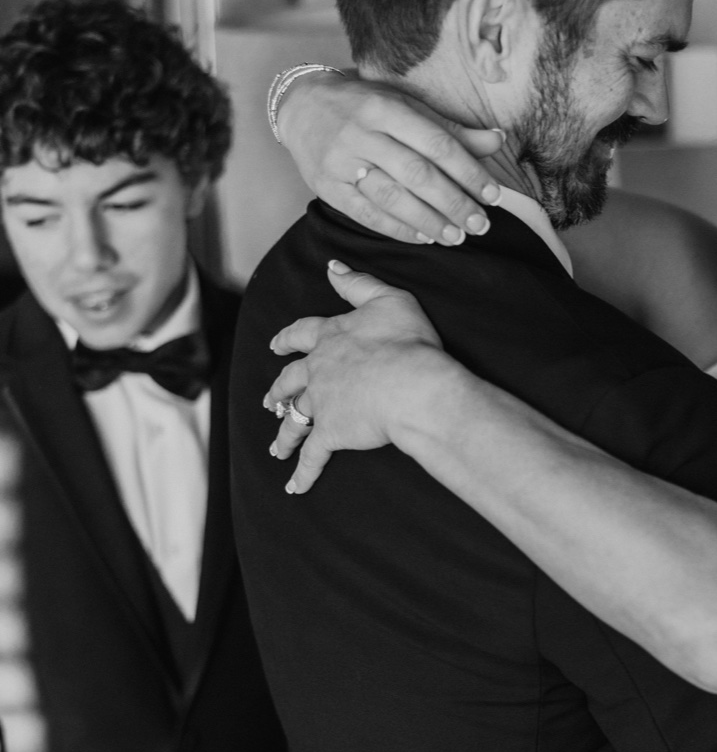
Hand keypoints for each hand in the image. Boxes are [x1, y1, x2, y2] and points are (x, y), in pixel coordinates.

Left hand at [264, 262, 445, 492]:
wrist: (411, 384)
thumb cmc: (407, 341)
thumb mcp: (388, 298)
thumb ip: (357, 283)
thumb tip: (332, 265)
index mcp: (331, 337)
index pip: (302, 334)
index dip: (288, 338)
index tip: (276, 343)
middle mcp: (318, 370)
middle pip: (290, 381)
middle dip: (279, 391)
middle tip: (270, 401)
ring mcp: (321, 404)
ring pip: (295, 420)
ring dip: (285, 434)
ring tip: (276, 446)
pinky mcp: (331, 434)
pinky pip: (312, 457)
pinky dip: (303, 473)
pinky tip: (294, 487)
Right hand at [276, 69, 505, 245]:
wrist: (301, 106)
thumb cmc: (363, 105)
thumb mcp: (405, 105)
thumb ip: (450, 128)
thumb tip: (498, 140)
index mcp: (386, 107)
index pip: (436, 143)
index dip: (468, 171)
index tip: (492, 195)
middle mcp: (362, 133)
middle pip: (417, 174)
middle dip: (454, 203)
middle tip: (480, 225)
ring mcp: (341, 162)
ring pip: (392, 197)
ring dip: (429, 221)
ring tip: (456, 237)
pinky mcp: (327, 186)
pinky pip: (366, 213)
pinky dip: (397, 228)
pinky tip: (423, 237)